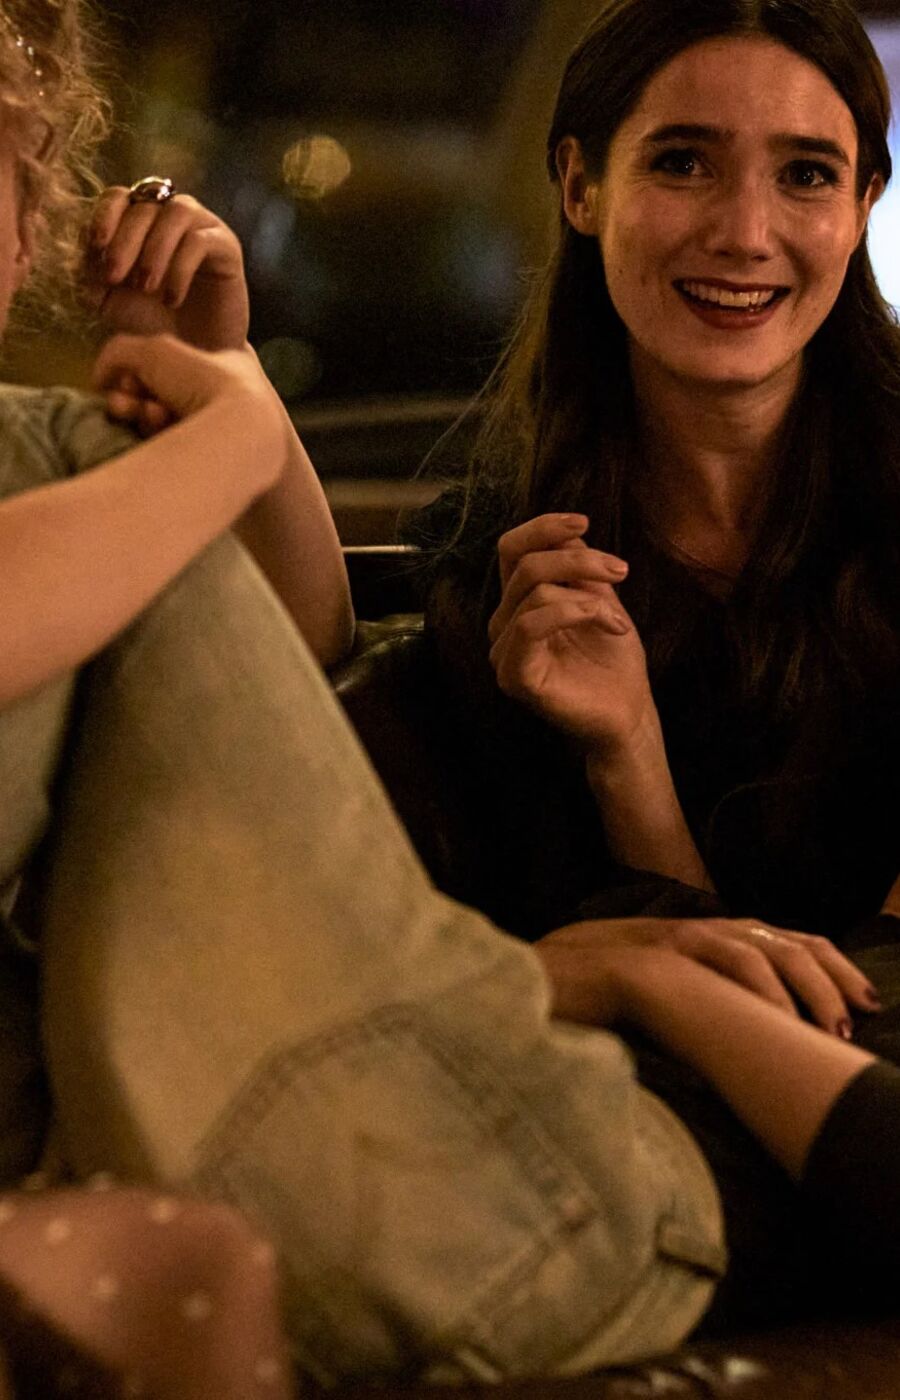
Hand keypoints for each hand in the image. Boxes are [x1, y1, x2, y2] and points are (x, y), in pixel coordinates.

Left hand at [85, 188, 249, 351]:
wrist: (194, 356)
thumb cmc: (152, 324)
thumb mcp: (110, 300)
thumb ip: (91, 273)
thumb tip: (83, 253)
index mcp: (139, 220)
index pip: (118, 197)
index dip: (104, 215)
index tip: (95, 247)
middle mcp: (170, 215)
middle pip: (144, 204)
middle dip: (124, 240)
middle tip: (115, 277)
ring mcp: (202, 226)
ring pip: (175, 212)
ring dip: (154, 249)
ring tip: (146, 287)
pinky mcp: (227, 245)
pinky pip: (200, 241)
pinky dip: (180, 269)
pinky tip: (172, 300)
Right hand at [92, 333, 283, 486]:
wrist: (240, 438)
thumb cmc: (203, 383)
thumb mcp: (152, 351)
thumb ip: (118, 354)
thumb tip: (98, 381)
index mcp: (230, 368)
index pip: (175, 368)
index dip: (141, 374)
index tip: (128, 381)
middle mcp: (230, 401)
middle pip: (165, 400)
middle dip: (136, 402)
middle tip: (123, 405)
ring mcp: (224, 437)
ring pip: (167, 429)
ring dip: (146, 421)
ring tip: (149, 418)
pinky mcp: (216, 469)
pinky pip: (176, 455)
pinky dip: (162, 446)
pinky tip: (159, 440)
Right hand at [488, 513, 654, 751]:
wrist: (627, 712)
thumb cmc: (613, 660)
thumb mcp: (599, 598)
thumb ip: (578, 566)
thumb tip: (568, 529)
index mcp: (517, 602)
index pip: (512, 550)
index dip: (542, 527)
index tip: (584, 521)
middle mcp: (503, 625)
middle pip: (526, 566)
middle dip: (579, 559)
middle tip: (621, 571)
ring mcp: (504, 652)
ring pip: (534, 592)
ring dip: (588, 595)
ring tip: (619, 620)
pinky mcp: (514, 676)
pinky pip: (532, 625)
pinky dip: (575, 613)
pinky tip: (609, 625)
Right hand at [534, 915, 882, 1034]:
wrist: (530, 981)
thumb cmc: (592, 998)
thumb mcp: (663, 1001)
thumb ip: (704, 1007)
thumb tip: (750, 1042)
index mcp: (704, 941)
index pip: (783, 944)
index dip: (828, 969)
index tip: (864, 1002)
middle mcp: (698, 931)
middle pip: (786, 942)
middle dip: (832, 977)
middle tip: (861, 1015)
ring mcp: (676, 938)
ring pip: (761, 949)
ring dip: (805, 988)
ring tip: (830, 1028)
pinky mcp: (653, 956)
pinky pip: (719, 965)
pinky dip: (757, 991)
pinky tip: (778, 1023)